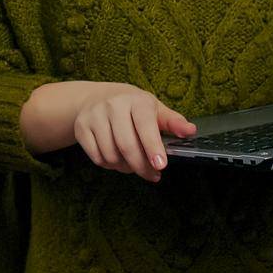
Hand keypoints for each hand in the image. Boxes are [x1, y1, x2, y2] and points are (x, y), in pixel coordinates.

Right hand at [69, 83, 196, 182]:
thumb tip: (190, 131)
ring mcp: (94, 116)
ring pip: (111, 155)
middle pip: (126, 145)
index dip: (152, 146)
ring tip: (134, 165)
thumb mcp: (154, 109)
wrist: (97, 98)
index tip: (161, 166)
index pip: (144, 125)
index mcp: (136, 100)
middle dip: (141, 166)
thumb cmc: (132, 107)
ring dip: (125, 168)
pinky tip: (118, 161)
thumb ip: (172, 122)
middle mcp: (113, 105)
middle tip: (152, 175)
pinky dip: (110, 165)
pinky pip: (97, 158)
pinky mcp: (81, 128)